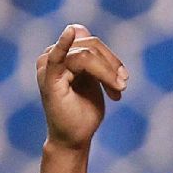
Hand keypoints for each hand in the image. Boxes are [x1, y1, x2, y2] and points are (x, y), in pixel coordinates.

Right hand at [35, 24, 128, 149]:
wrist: (74, 139)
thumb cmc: (83, 112)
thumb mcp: (93, 81)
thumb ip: (94, 61)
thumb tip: (92, 39)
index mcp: (63, 56)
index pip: (91, 42)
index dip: (110, 58)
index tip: (124, 79)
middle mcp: (52, 57)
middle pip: (91, 46)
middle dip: (112, 65)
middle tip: (123, 86)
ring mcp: (48, 67)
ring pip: (86, 55)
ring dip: (107, 72)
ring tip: (117, 90)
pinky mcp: (49, 79)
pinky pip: (57, 57)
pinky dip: (63, 44)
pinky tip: (69, 33)